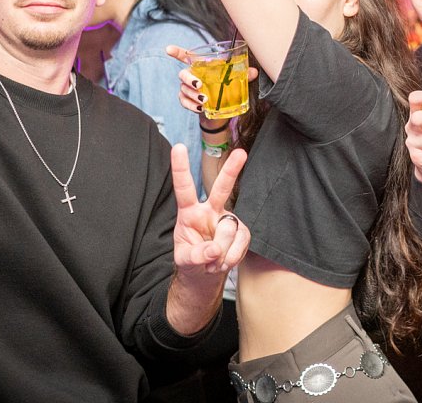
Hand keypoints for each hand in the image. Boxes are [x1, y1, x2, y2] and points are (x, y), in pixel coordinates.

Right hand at [166, 44, 255, 114]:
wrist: (222, 108)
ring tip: (204, 100)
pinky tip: (200, 108)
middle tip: (199, 84)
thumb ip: (244, 74)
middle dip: (188, 78)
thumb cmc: (227, 88)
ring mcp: (188, 89)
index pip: (186, 57)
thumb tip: (254, 72)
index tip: (168, 49)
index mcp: (201, 66)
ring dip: (192, 95)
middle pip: (182, 74)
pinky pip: (184, 102)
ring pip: (183, 89)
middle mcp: (192, 76)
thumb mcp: (237, 80)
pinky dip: (191, 106)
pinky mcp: (189, 101)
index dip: (177, 52)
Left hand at [166, 143, 249, 334]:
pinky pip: (241, 242)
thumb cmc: (191, 260)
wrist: (206, 274)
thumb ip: (196, 255)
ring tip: (212, 262)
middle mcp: (210, 211)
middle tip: (241, 153)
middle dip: (232, 170)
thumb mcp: (185, 261)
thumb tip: (215, 250)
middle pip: (221, 188)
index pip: (184, 188)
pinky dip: (231, 257)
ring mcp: (228, 219)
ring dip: (221, 253)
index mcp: (189, 212)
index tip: (179, 147)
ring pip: (229, 229)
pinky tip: (223, 262)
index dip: (181, 168)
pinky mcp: (242, 231)